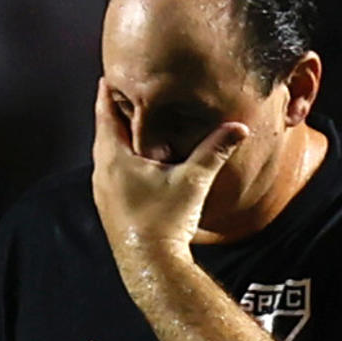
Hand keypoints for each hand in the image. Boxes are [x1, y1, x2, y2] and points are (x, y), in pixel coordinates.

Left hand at [90, 78, 248, 267]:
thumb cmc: (166, 222)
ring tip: (127, 121)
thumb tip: (240, 126)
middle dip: (113, 111)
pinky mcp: (108, 208)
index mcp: (114, 158)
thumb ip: (215, 150)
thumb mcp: (194, 181)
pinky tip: (133, 161)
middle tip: (120, 90)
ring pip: (105, 154)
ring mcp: (102, 192)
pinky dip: (118, 158)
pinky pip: (109, 172)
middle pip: (103, 131)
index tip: (110, 73)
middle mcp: (101, 173)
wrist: (150, 267)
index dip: (109, 92)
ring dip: (115, 136)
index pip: (105, 113)